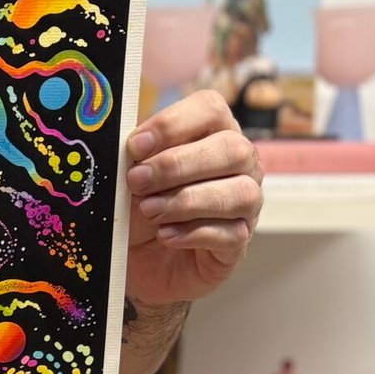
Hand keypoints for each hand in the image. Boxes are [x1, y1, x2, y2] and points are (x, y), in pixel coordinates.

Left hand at [124, 89, 261, 308]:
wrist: (140, 264)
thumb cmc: (139, 211)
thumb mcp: (129, 180)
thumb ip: (134, 158)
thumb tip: (129, 148)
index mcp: (213, 133)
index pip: (211, 109)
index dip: (173, 123)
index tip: (135, 146)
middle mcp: (240, 165)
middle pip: (232, 149)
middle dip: (177, 165)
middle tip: (136, 181)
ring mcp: (246, 205)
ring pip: (241, 192)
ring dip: (187, 200)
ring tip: (149, 211)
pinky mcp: (238, 243)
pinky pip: (231, 233)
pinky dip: (193, 233)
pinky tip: (165, 235)